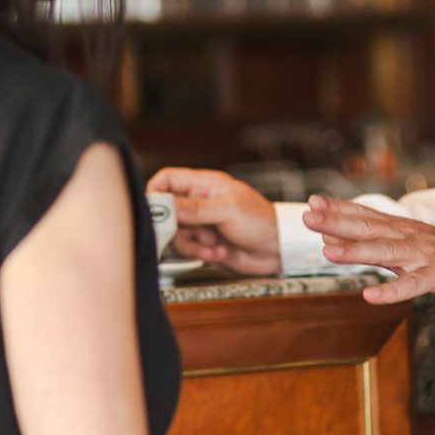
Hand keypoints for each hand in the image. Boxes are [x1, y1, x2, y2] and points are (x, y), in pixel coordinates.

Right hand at [146, 167, 279, 274]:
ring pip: (175, 234)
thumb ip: (196, 208)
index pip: (168, 180)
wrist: (278, 249)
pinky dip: (200, 254)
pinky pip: (188, 249)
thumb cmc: (263, 221)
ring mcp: (202, 224)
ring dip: (191, 244)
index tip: (157, 212)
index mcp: (205, 185)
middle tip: (188, 233)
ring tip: (211, 244)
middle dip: (175, 227)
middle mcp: (200, 203)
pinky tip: (218, 252)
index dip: (156, 193)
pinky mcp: (204, 243)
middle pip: (167, 211)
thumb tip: (165, 205)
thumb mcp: (228, 210)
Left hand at [303, 194, 434, 307]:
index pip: (364, 214)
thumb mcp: (399, 245)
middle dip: (337, 221)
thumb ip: (366, 241)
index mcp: (398, 227)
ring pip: (386, 251)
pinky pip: (413, 284)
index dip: (338, 208)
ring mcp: (423, 254)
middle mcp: (408, 235)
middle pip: (368, 227)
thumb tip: (327, 237)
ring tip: (328, 252)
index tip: (312, 202)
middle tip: (309, 216)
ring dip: (356, 251)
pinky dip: (392, 290)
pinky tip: (371, 296)